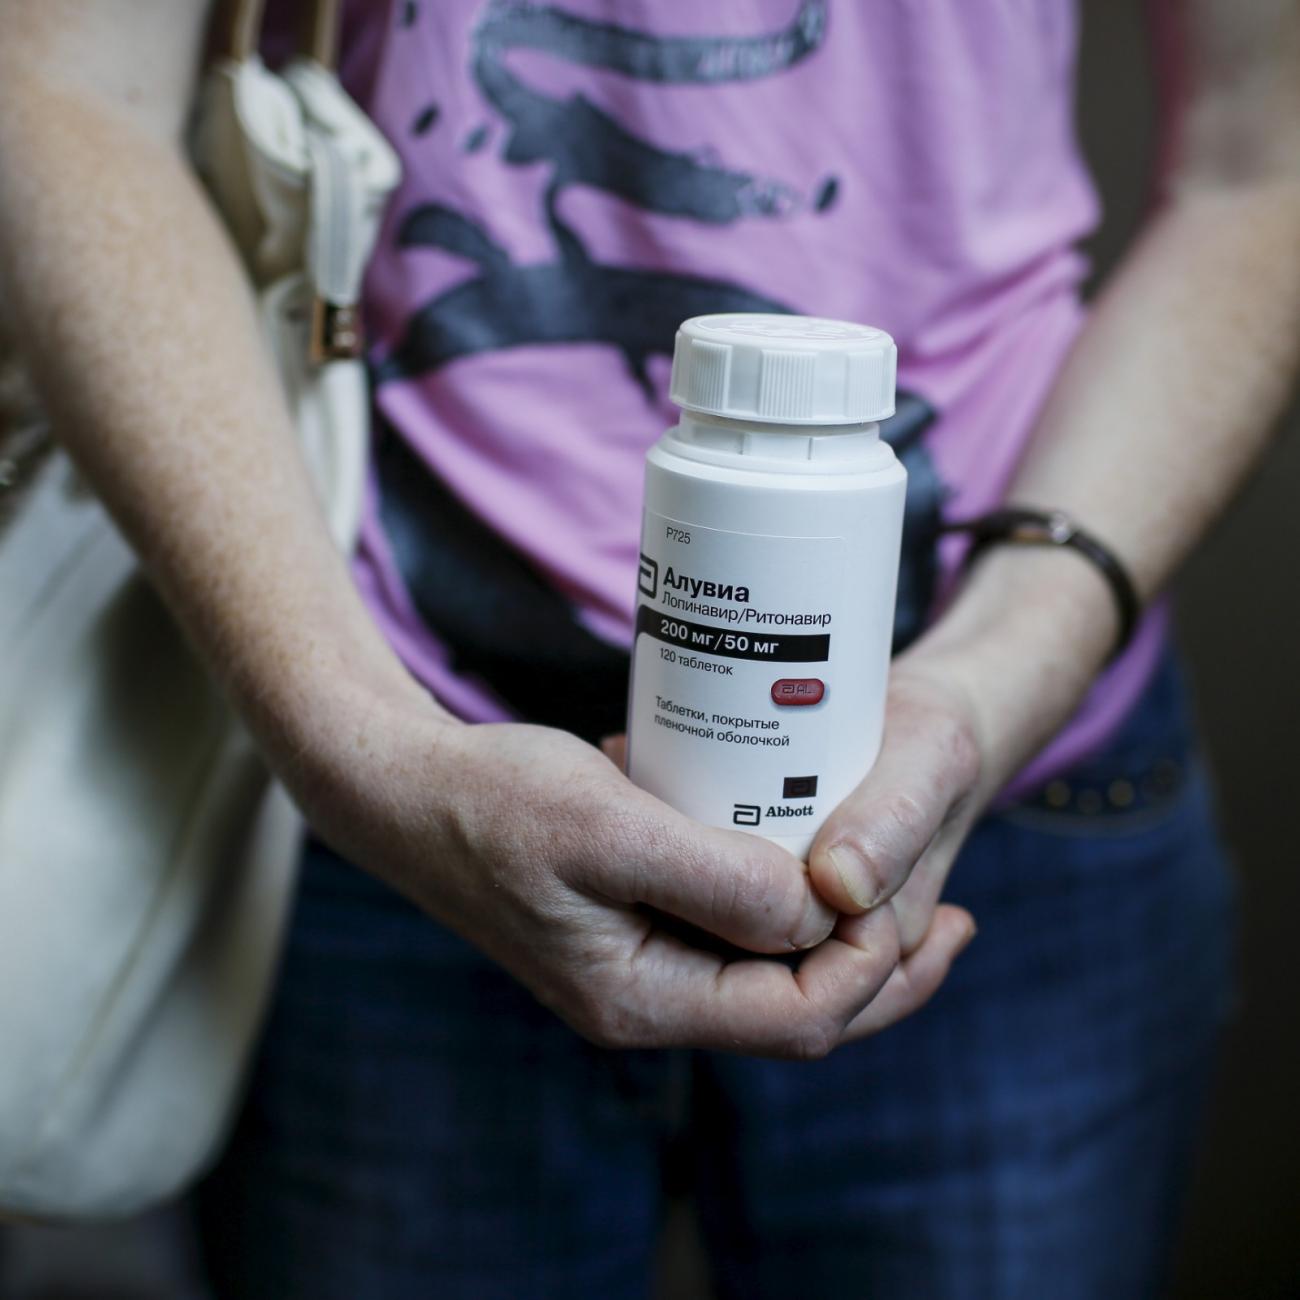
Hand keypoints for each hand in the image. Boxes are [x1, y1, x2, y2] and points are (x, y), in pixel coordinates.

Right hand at [293, 698, 974, 1058]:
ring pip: (768, 974)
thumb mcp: (609, 828)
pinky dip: (781, 904)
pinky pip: (731, 930)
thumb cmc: (495, 801)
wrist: (403, 790)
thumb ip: (718, 880)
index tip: (899, 893)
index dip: (865, 967)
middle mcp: (646, 998)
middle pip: (795, 1014)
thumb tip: (818, 913)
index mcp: (640, 999)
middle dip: (881, 971)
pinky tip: (808, 851)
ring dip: (838, 939)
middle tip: (954, 918)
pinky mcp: (632, 919)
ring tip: (900, 888)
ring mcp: (638, 962)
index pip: (793, 1019)